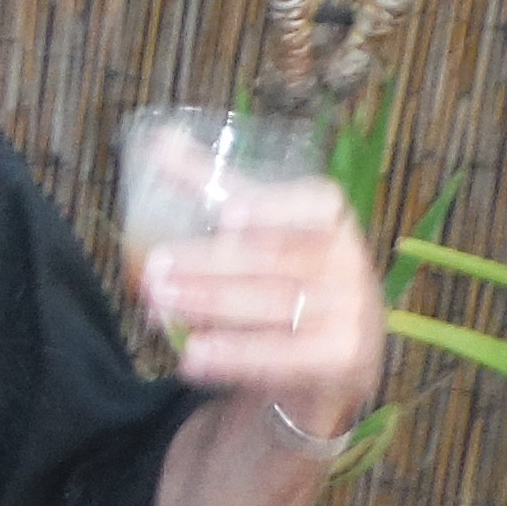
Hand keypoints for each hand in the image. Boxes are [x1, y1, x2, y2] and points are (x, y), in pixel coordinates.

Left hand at [140, 175, 384, 449]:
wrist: (329, 364)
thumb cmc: (284, 283)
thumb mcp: (256, 232)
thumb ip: (213, 189)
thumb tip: (158, 141)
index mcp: (333, 223)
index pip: (318, 204)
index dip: (274, 206)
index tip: (228, 215)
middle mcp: (350, 265)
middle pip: (278, 259)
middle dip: (211, 264)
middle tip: (155, 267)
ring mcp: (351, 315)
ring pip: (275, 308)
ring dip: (212, 306)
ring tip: (159, 304)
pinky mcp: (343, 362)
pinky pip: (282, 359)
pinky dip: (234, 358)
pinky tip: (190, 357)